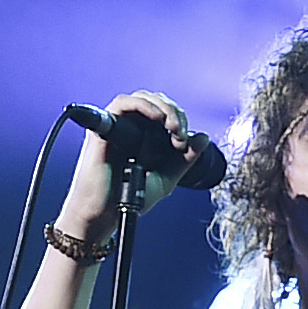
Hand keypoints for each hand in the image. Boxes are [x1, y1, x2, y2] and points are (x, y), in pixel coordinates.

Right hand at [53, 89, 208, 246]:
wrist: (104, 212)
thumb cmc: (128, 197)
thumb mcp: (166, 177)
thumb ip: (185, 158)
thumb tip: (204, 137)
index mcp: (147, 137)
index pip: (167, 112)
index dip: (180, 120)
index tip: (185, 144)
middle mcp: (133, 127)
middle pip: (156, 101)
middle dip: (174, 112)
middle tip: (180, 135)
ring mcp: (119, 125)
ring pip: (142, 97)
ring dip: (163, 108)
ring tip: (172, 128)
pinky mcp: (105, 126)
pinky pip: (122, 103)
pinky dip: (143, 105)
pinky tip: (157, 119)